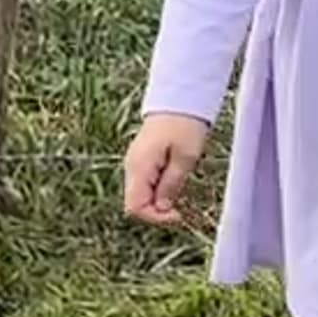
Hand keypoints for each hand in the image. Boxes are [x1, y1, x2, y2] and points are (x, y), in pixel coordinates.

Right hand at [123, 112, 210, 227]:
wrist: (180, 98)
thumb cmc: (185, 124)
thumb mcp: (185, 157)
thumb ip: (172, 184)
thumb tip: (162, 207)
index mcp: (139, 167)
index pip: (134, 207)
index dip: (155, 217)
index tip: (177, 213)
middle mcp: (132, 167)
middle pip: (135, 204)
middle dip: (157, 211)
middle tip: (181, 206)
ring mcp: (135, 163)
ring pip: (141, 195)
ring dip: (159, 200)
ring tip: (179, 188)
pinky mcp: (142, 160)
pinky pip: (146, 184)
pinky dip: (159, 189)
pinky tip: (175, 180)